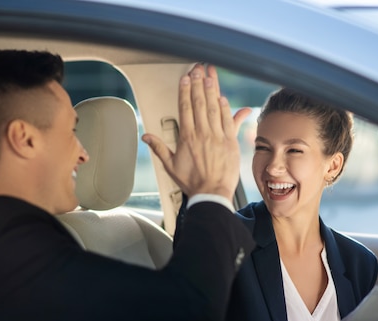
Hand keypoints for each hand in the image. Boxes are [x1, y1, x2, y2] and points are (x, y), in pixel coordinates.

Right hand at [143, 64, 248, 201]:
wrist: (212, 194)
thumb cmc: (192, 182)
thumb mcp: (171, 166)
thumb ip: (159, 148)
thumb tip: (146, 136)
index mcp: (187, 137)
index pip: (185, 108)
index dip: (186, 90)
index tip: (186, 78)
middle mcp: (203, 134)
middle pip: (200, 103)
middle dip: (199, 83)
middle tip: (198, 69)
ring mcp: (218, 137)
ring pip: (214, 108)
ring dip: (212, 90)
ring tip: (210, 75)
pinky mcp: (230, 142)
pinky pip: (228, 121)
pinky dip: (226, 108)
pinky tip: (223, 97)